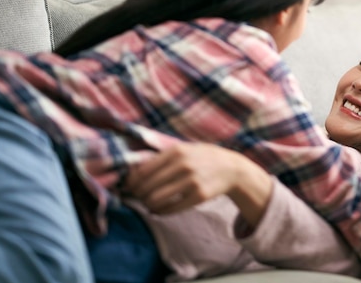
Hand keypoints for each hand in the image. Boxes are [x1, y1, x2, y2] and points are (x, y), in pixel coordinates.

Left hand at [124, 142, 272, 226]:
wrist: (231, 168)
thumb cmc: (202, 158)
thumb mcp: (184, 149)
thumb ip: (163, 157)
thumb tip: (134, 171)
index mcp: (176, 151)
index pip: (143, 170)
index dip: (131, 182)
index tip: (128, 187)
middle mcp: (183, 164)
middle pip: (147, 186)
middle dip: (138, 194)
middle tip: (137, 197)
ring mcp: (192, 181)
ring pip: (156, 199)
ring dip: (148, 204)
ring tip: (148, 204)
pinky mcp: (199, 196)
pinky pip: (171, 208)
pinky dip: (160, 211)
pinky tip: (158, 210)